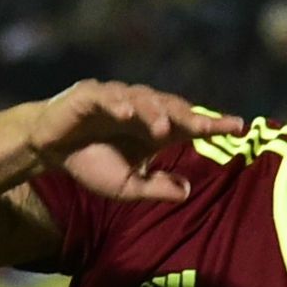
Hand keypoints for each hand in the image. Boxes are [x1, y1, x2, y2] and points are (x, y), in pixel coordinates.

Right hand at [20, 81, 242, 201]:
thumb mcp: (124, 186)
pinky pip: (107, 96)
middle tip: (206, 127)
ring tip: (161, 129)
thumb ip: (154, 188)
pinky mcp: (90, 94)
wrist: (48, 149)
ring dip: (153, 112)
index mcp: (153, 129)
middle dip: (190, 116)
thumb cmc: (89, 163)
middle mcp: (140, 109)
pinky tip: (124, 113)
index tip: (239, 127)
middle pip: (171, 108)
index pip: (189, 124)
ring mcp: (116, 98)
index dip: (213, 124)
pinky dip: (116, 103)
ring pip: (142, 100)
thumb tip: (187, 192)